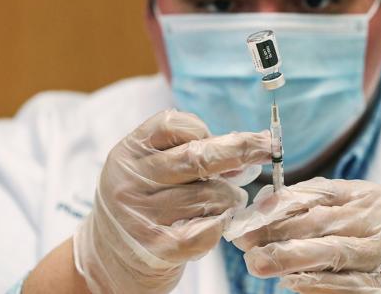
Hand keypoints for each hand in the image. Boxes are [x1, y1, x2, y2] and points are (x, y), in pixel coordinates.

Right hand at [73, 110, 270, 293]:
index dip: (207, 129)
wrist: (111, 256)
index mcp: (130, 152)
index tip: (233, 136)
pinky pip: (207, 229)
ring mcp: (141, 214)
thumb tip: (248, 152)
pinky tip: (219, 222)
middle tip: (270, 147)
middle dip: (241, 150)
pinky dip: (222, 224)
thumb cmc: (145, 202)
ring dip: (230, 197)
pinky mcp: (156, 247)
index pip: (174, 125)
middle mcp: (130, 179)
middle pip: (198, 156)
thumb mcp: (153, 170)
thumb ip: (191, 156)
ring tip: (229, 201)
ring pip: (210, 195)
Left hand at [228, 177, 380, 293]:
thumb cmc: (371, 235)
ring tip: (257, 261)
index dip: (282, 204)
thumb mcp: (352, 209)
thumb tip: (264, 204)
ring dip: (288, 259)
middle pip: (322, 224)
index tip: (251, 213)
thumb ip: (315, 203)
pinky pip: (343, 287)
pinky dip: (313, 283)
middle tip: (244, 240)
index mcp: (373, 198)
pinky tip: (289, 281)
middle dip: (277, 232)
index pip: (321, 194)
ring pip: (331, 254)